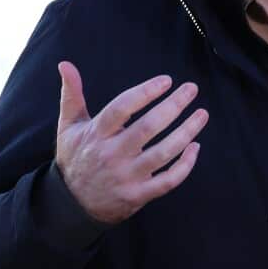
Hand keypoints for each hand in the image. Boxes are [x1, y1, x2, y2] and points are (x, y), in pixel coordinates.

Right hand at [54, 61, 208, 224]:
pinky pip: (168, 181)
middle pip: (148, 127)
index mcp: (96, 134)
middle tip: (192, 89)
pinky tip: (195, 147)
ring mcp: (126, 176)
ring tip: (202, 114)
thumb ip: (71, 95)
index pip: (122, 108)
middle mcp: (112, 154)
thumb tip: (65, 64)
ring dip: (187, 132)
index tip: (166, 80)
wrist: (71, 204)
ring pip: (163, 153)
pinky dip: (185, 165)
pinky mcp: (138, 195)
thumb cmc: (75, 158)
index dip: (145, 92)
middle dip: (174, 106)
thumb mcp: (68, 127)